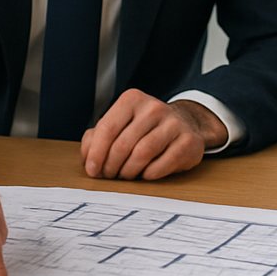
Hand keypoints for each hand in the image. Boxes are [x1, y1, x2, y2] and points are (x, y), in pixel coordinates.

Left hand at [80, 90, 225, 180]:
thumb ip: (96, 137)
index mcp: (132, 99)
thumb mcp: (120, 124)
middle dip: (111, 166)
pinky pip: (161, 165)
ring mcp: (174, 123)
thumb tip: (88, 156)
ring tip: (125, 175)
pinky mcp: (188, 141)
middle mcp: (153, 107)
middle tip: (109, 175)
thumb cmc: (146, 127)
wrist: (184, 124)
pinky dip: (148, 175)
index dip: (96, 153)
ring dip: (128, 172)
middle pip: (123, 144)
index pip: (107, 128)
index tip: (92, 169)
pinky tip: (144, 173)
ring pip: (141, 154)